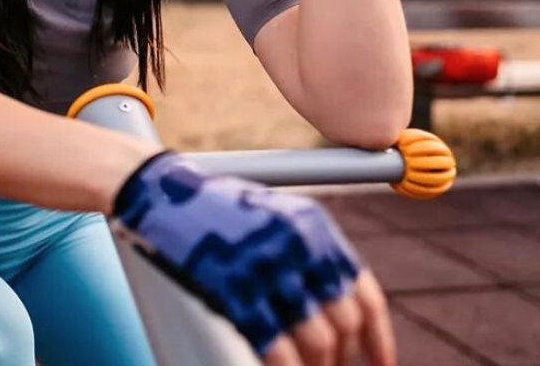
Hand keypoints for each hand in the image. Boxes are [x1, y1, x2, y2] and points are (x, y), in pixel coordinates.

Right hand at [114, 151, 396, 365]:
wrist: (158, 191)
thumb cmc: (215, 208)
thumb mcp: (274, 216)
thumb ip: (310, 254)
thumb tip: (343, 312)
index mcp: (314, 226)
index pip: (365, 294)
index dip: (378, 338)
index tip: (381, 364)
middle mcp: (297, 246)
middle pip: (343, 322)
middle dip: (342, 358)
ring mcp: (265, 268)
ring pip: (315, 340)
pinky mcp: (232, 288)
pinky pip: (274, 346)